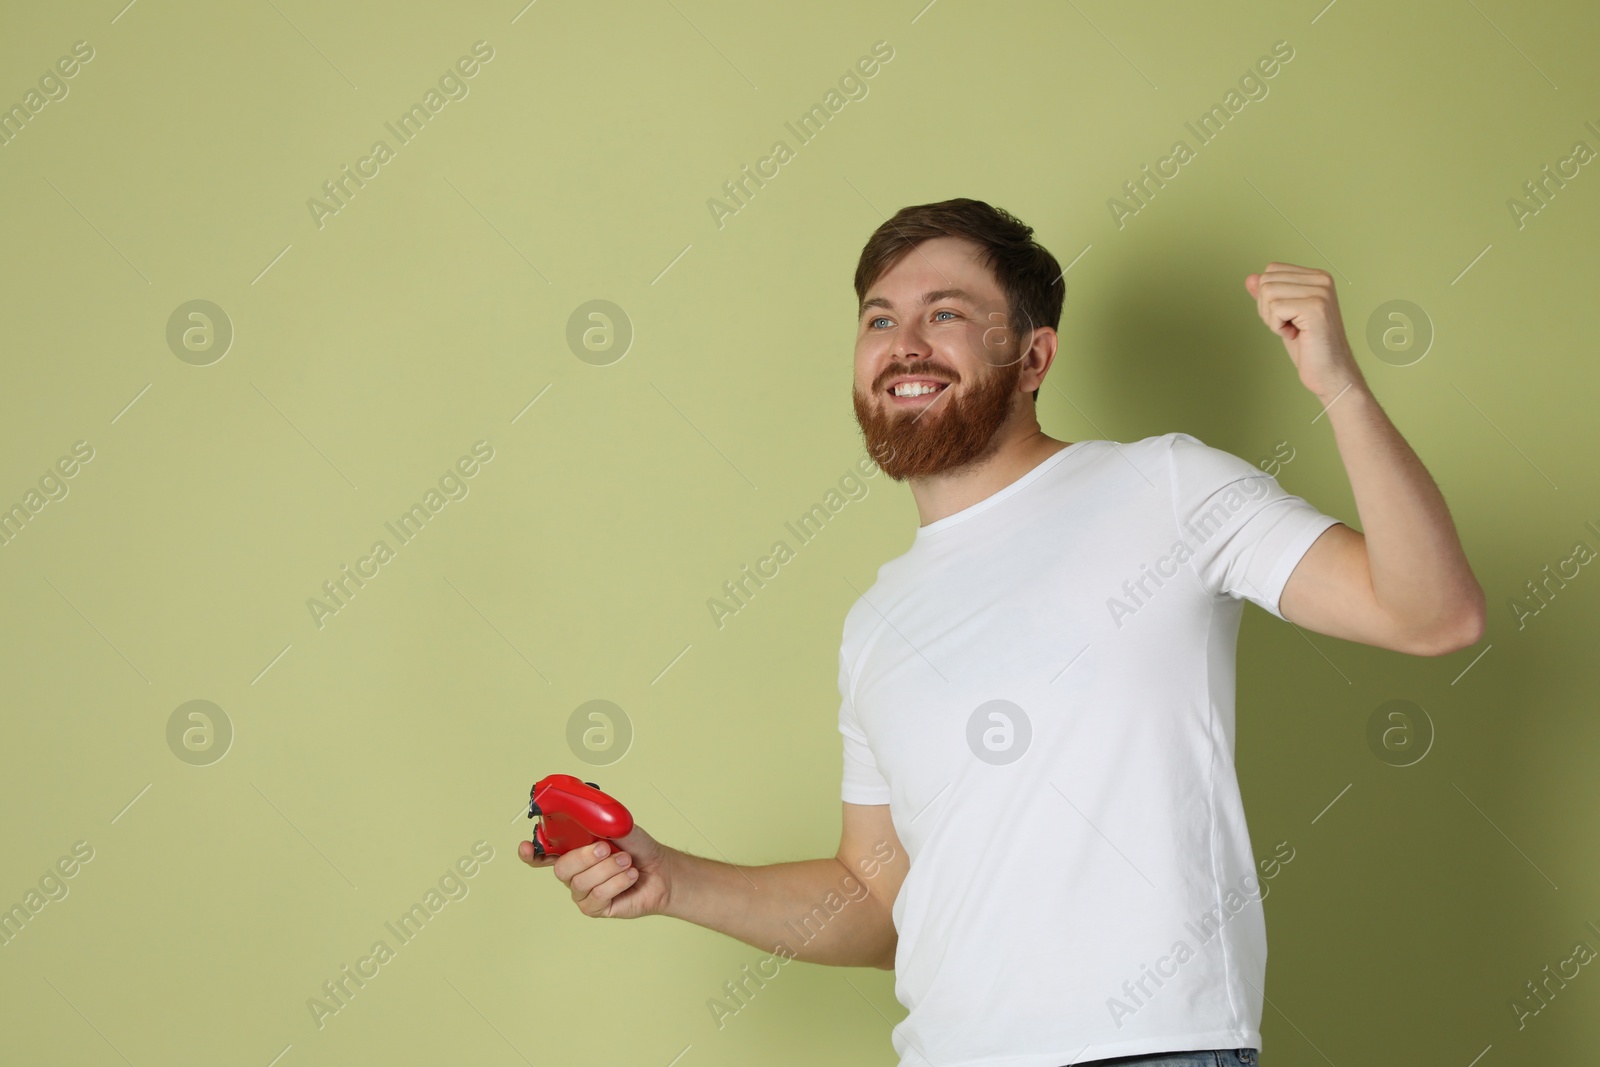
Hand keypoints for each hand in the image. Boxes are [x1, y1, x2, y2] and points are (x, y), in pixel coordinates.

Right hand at [519, 824, 671, 919]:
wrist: (660, 870)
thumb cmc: (638, 846)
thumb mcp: (618, 824)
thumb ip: (597, 817)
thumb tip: (583, 806)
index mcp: (572, 848)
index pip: (542, 852)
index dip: (530, 852)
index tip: (526, 846)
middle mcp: (574, 871)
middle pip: (560, 868)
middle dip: (584, 857)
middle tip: (606, 848)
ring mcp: (583, 891)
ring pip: (581, 883)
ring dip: (608, 869)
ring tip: (626, 861)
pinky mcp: (595, 907)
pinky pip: (597, 897)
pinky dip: (617, 883)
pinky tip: (629, 877)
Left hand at [1244, 262, 1366, 405]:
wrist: (1329, 372)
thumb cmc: (1308, 346)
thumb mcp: (1283, 316)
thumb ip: (1269, 295)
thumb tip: (1250, 278)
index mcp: (1317, 276)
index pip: (1271, 270)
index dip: (1268, 297)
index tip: (1287, 316)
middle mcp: (1322, 279)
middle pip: (1266, 281)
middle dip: (1267, 309)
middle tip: (1289, 326)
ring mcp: (1321, 292)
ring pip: (1268, 293)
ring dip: (1272, 319)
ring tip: (1293, 330)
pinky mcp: (1315, 307)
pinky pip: (1275, 308)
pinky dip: (1277, 327)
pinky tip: (1295, 335)